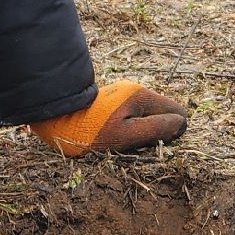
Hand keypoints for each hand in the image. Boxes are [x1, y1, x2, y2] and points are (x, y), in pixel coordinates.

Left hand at [27, 80, 187, 156]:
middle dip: (154, 130)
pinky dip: (125, 126)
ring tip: (117, 140)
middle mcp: (134, 90)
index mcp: (142, 97)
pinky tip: (108, 133)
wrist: (53, 115)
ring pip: (144, 114)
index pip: (177, 112)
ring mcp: (121, 93)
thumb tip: (181, 124)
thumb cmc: (89, 130)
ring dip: (138, 130)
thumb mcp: (126, 136)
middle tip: (132, 144)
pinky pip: (129, 114)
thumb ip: (156, 130)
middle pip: (161, 113)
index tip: (153, 143)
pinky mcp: (109, 99)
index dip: (172, 130)